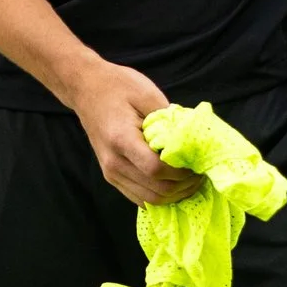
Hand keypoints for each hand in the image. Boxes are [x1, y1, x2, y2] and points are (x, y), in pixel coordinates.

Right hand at [61, 57, 198, 205]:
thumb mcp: (146, 94)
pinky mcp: (112, 176)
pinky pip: (140, 198)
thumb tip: (191, 142)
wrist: (86, 89)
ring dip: (175, 195)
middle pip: (156, 190)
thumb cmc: (117, 86)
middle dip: (184, 186)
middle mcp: (113, 162)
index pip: (156, 169)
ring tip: (191, 181)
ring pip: (149, 200)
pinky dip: (161, 196)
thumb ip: (169, 120)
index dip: (182, 172)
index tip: (198, 164)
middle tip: (200, 174)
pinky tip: (175, 185)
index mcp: (121, 140)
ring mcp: (111, 172)